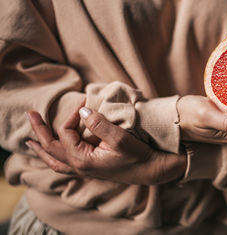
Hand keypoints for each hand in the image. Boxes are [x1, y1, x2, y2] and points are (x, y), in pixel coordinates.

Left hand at [25, 105, 186, 184]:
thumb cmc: (137, 154)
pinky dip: (53, 158)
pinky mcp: (90, 169)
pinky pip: (63, 165)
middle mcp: (79, 166)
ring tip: (31, 142)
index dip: (72, 115)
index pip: (66, 133)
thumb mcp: (119, 138)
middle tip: (30, 115)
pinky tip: (53, 154)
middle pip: (51, 148)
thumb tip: (83, 111)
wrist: (150, 170)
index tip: (84, 102)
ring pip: (54, 160)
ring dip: (42, 149)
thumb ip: (99, 124)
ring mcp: (83, 170)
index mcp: (82, 159)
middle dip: (39, 131)